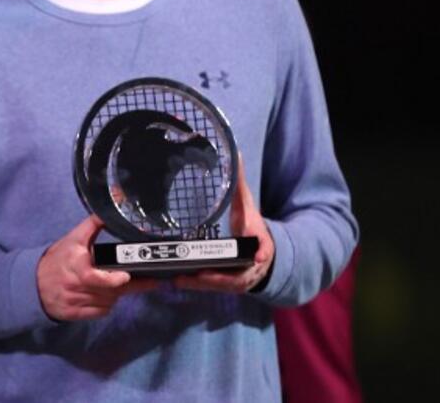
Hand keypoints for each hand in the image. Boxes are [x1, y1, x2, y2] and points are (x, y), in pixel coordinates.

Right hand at [37, 215, 158, 320]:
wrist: (33, 284)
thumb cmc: (57, 259)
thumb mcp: (73, 238)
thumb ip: (92, 225)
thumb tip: (110, 208)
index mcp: (75, 264)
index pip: (96, 277)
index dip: (114, 279)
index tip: (126, 276)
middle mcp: (75, 284)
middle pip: (111, 291)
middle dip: (132, 286)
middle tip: (151, 282)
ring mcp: (75, 301)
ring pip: (108, 301)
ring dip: (116, 294)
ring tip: (119, 284)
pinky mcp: (75, 314)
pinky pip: (101, 312)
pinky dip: (106, 304)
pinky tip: (104, 295)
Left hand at [175, 155, 274, 292]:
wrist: (261, 255)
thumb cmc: (249, 226)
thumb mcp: (246, 205)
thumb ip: (238, 183)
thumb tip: (233, 151)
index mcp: (260, 243)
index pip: (264, 247)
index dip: (263, 252)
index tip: (260, 256)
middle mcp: (252, 264)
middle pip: (238, 274)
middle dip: (219, 276)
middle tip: (198, 272)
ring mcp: (240, 278)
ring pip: (222, 284)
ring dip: (201, 283)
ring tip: (179, 278)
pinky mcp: (226, 285)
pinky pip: (212, 288)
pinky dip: (196, 285)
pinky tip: (176, 280)